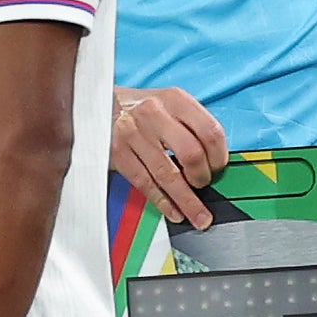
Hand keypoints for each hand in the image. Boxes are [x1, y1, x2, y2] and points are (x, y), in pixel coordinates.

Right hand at [112, 84, 229, 231]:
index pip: (210, 131)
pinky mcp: (118, 153)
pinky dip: (163, 202)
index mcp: (174, 99)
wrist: (97, 104)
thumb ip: (190, 125)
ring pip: (168, 175)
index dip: (219, 156)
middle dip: (202, 177)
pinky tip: (174, 211)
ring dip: (187, 201)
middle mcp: (154, 114)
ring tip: (198, 216)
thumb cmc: (139, 108)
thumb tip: (211, 161)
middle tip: (203, 185)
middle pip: (191, 153)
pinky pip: (146, 183)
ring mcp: (134, 134)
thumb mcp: (167, 103)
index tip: (218, 168)